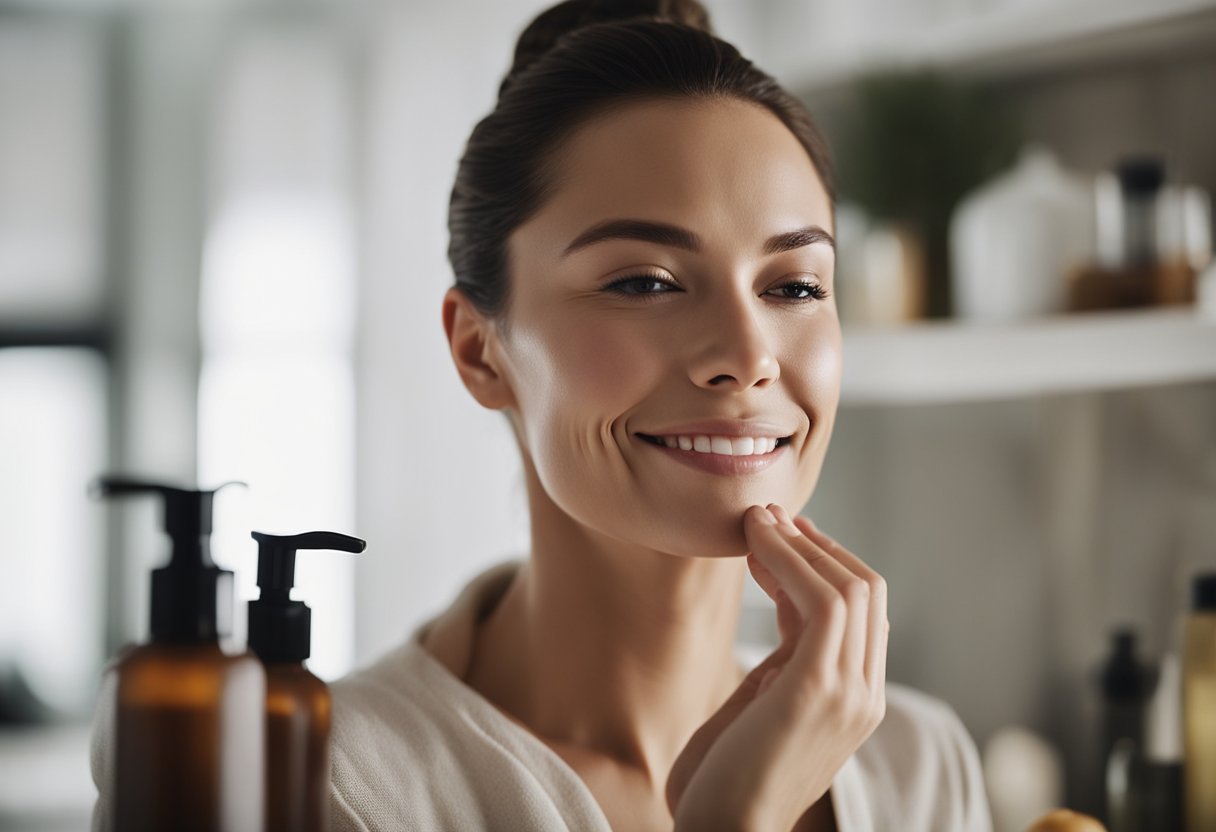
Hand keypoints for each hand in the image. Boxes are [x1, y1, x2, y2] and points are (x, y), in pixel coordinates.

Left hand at [665, 504, 888, 830]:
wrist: (721, 831)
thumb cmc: (726, 774)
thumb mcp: (764, 699)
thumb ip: (783, 655)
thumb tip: (782, 594)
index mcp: (857, 698)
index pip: (862, 612)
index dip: (822, 563)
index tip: (778, 536)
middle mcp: (865, 694)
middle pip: (867, 590)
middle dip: (816, 544)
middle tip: (766, 516)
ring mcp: (850, 694)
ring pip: (850, 587)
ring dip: (798, 544)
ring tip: (755, 520)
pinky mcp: (819, 688)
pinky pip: (820, 601)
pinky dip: (789, 560)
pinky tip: (756, 544)